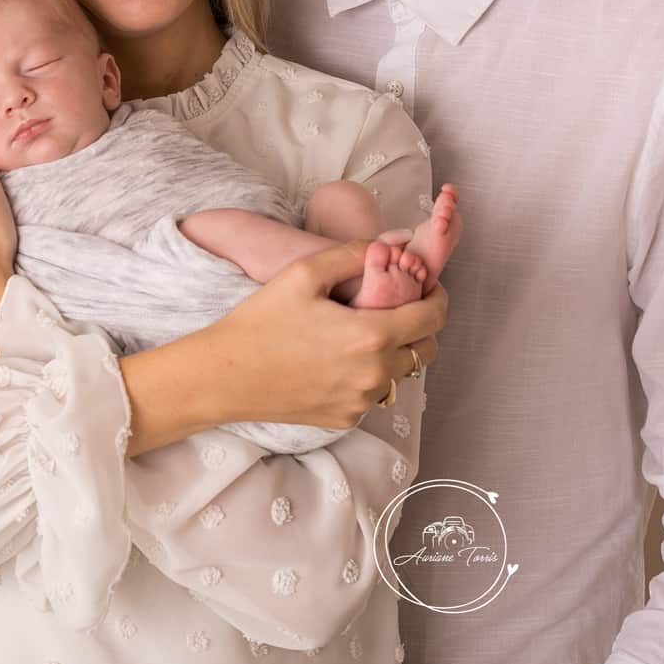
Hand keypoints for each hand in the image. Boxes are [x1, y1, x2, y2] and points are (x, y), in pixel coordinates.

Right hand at [204, 240, 447, 428]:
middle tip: (397, 307)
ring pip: (401, 374)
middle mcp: (375, 375)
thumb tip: (388, 244)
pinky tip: (338, 359)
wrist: (225, 375)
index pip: (434, 317)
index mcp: (372, 335)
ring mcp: (361, 403)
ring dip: (395, 353)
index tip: (427, 287)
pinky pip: (373, 395)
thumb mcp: (304, 272)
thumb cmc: (261, 320)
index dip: (437, 297)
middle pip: (427, 350)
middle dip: (422, 326)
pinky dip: (368, 376)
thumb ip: (353, 254)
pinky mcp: (345, 419)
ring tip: (363, 332)